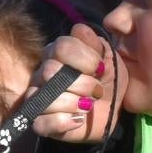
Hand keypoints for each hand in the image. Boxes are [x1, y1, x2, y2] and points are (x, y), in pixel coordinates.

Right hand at [29, 27, 114, 142]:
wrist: (113, 109)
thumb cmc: (108, 79)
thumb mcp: (108, 56)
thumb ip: (95, 41)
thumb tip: (79, 29)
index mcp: (57, 53)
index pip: (61, 46)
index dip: (85, 58)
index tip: (100, 68)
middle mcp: (42, 73)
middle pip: (50, 70)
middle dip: (81, 83)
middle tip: (97, 90)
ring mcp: (38, 98)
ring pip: (44, 97)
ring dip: (73, 103)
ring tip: (88, 106)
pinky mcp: (41, 123)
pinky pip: (41, 123)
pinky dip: (63, 122)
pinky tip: (78, 120)